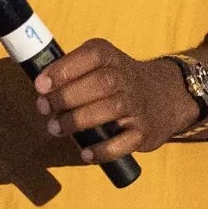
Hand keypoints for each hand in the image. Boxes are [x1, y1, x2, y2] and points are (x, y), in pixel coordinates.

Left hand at [31, 40, 196, 163]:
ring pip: (110, 110)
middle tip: (44, 108)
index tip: (41, 85)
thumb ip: (73, 74)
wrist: (167, 96)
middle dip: (67, 96)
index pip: (91, 55)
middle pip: (101, 83)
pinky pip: (124, 142)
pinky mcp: (144, 131)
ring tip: (55, 128)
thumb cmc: (118, 82)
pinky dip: (103, 150)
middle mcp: (127, 78)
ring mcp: (137, 105)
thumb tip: (40, 91)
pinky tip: (85, 153)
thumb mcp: (101, 65)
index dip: (65, 69)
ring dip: (78, 120)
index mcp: (111, 57)